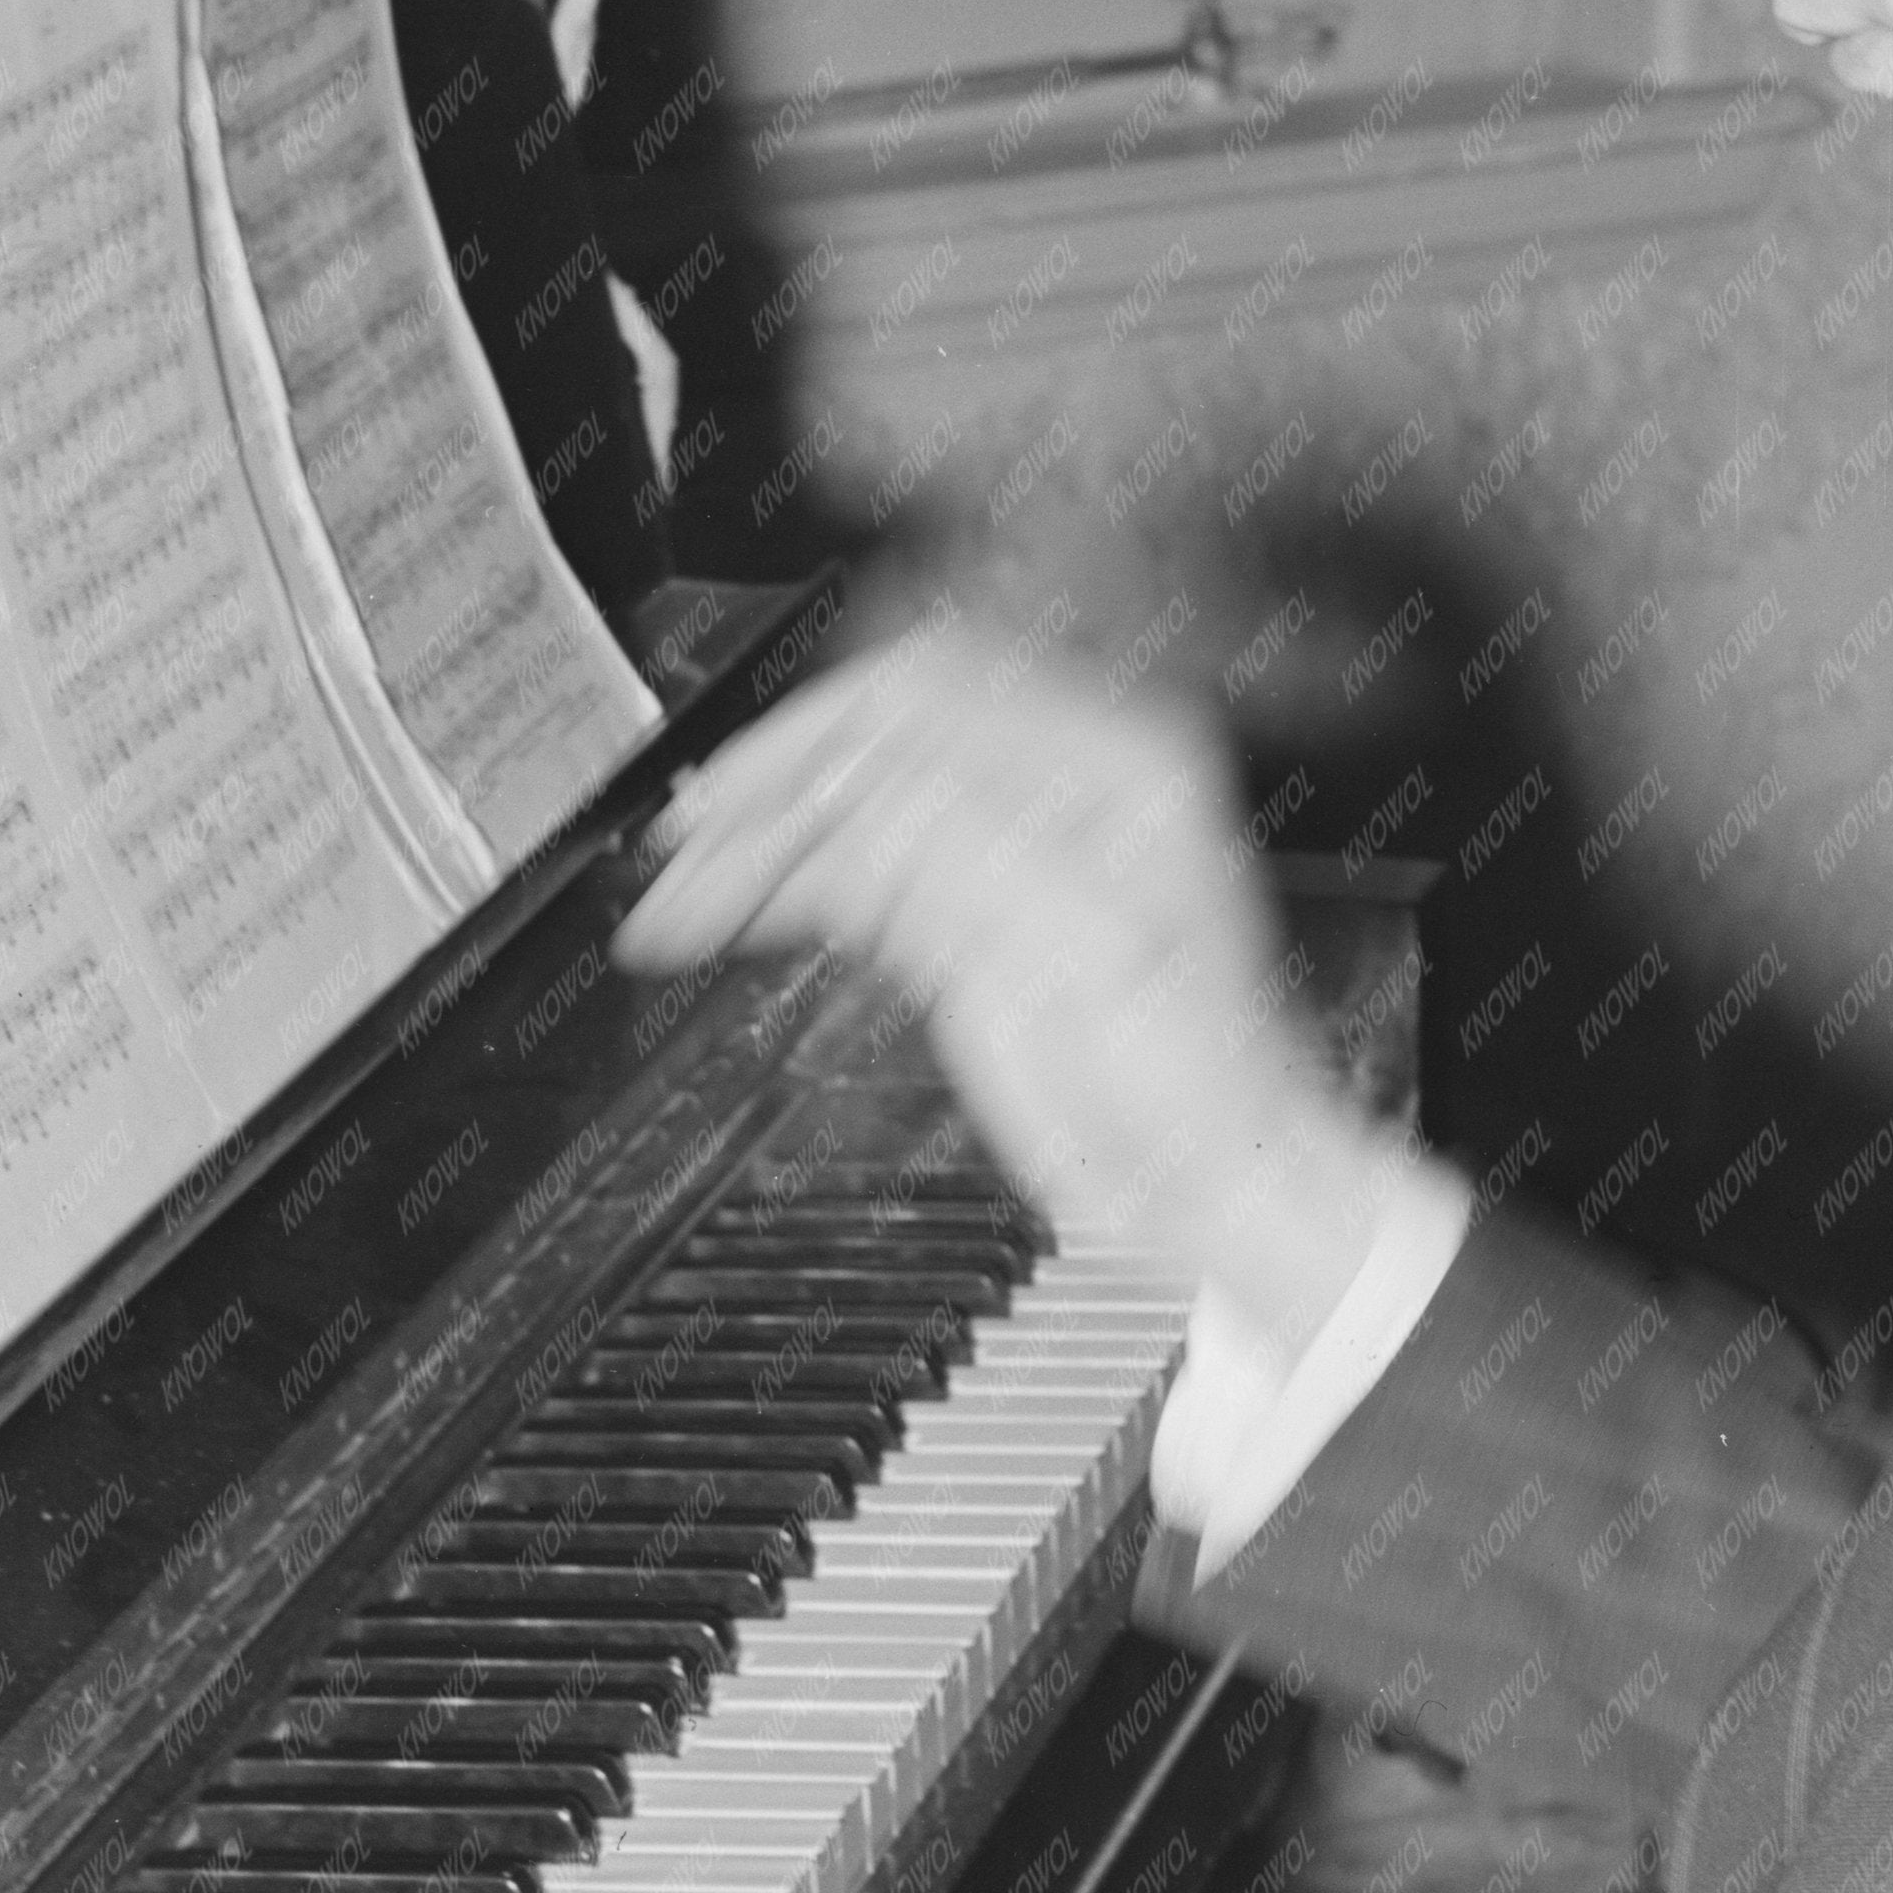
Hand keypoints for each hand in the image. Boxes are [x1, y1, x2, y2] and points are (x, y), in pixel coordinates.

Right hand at [616, 614, 1404, 1348]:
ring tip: (673, 900)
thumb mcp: (1076, 952)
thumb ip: (950, 854)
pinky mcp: (976, 915)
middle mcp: (1064, 785)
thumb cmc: (1199, 1093)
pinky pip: (858, 867)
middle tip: (680, 850)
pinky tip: (723, 913)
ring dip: (756, 846)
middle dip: (766, 792)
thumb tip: (834, 807)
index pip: (920, 700)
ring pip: (853, 804)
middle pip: (874, 741)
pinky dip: (781, 887)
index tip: (724, 806)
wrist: (1219, 1192)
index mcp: (1111, 759)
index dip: (807, 747)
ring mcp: (1015, 846)